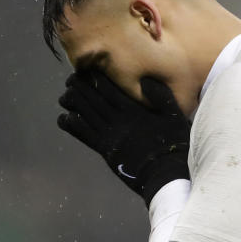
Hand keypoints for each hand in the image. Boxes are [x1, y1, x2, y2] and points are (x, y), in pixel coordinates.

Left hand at [58, 70, 189, 204]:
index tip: (88, 68)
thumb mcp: (175, 116)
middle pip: (93, 99)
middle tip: (71, 79)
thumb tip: (145, 80)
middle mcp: (118, 121)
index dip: (96, 77)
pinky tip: (65, 118)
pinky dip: (72, 125)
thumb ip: (162, 96)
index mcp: (134, 110)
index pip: (110, 88)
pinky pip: (84, 135)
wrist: (166, 173)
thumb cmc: (174, 143)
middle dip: (80, 87)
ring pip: (85, 114)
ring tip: (65, 95)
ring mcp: (110, 136)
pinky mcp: (105, 150)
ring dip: (73, 104)